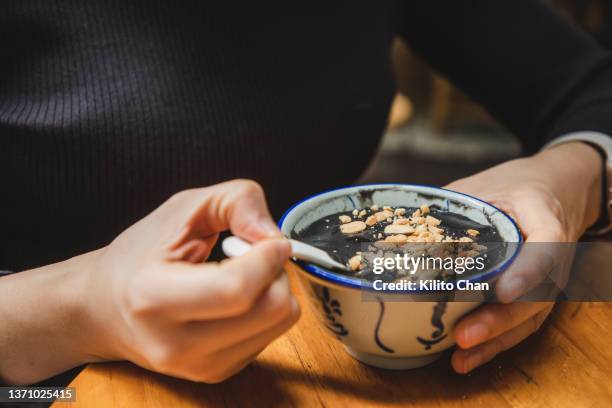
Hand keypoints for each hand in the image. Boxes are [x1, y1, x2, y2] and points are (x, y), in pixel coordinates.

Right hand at [79, 179, 298, 382]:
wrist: (105, 308)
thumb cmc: (139, 256)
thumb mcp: (183, 208)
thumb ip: (237, 202)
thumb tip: (274, 234)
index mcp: (155, 297)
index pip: (237, 288)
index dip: (268, 258)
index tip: (272, 241)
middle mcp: (177, 343)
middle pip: (272, 309)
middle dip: (276, 271)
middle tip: (251, 255)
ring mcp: (198, 366)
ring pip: (280, 323)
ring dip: (273, 290)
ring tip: (238, 276)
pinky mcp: (216, 373)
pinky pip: (271, 336)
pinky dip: (264, 310)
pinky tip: (233, 300)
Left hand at [445, 142, 601, 373]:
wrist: (553, 190)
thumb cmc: (513, 185)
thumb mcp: (482, 184)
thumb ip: (450, 207)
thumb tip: (400, 229)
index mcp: (543, 215)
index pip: (547, 244)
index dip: (528, 271)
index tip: (504, 291)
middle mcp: (554, 253)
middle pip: (537, 295)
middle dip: (499, 319)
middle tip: (463, 335)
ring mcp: (549, 279)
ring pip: (529, 317)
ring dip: (494, 340)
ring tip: (460, 355)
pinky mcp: (537, 296)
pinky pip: (520, 324)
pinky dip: (495, 343)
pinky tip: (466, 357)